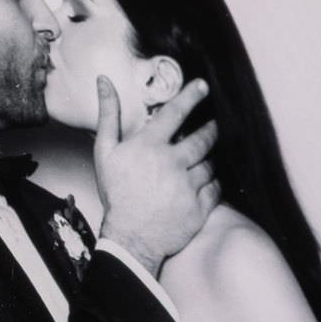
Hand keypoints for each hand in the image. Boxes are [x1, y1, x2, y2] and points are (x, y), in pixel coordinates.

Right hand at [93, 77, 217, 275]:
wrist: (130, 239)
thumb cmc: (116, 195)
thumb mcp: (105, 152)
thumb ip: (108, 115)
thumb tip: (104, 82)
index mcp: (150, 146)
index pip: (176, 112)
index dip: (192, 96)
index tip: (203, 86)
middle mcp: (173, 163)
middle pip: (203, 137)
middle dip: (211, 129)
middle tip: (213, 125)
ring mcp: (188, 185)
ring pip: (210, 163)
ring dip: (209, 159)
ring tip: (202, 160)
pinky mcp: (200, 206)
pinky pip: (216, 187)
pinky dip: (213, 183)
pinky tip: (203, 183)